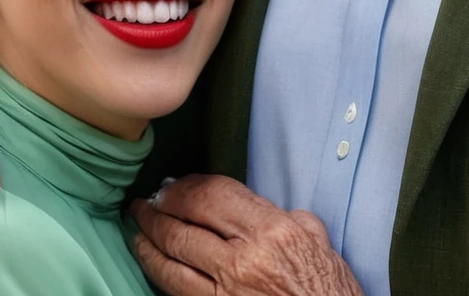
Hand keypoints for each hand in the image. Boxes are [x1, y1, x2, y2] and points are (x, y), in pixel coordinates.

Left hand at [131, 175, 363, 295]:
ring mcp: (226, 292)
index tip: (174, 183)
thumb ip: (288, 218)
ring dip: (148, 239)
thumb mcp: (318, 242)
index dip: (187, 186)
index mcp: (272, 231)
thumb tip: (263, 207)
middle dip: (159, 208)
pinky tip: (150, 261)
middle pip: (186, 223)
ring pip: (173, 259)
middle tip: (146, 200)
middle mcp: (244, 258)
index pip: (214, 195)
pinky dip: (157, 272)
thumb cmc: (331, 292)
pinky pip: (177, 291)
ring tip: (138, 226)